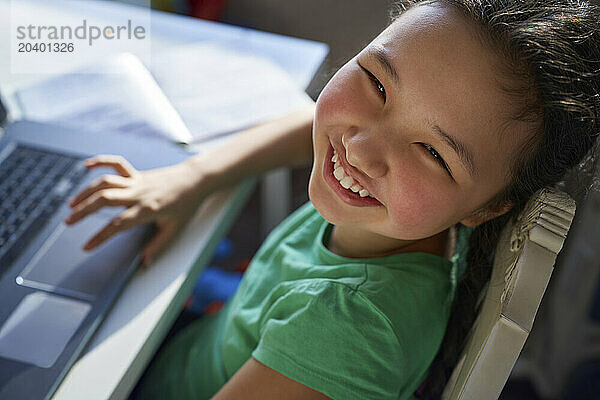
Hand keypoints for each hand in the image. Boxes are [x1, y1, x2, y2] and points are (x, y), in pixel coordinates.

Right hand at [65, 154, 206, 267]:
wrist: (195, 180)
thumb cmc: (186, 205)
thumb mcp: (175, 229)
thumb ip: (158, 246)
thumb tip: (145, 263)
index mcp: (147, 210)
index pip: (118, 225)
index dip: (100, 236)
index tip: (86, 246)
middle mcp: (138, 194)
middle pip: (105, 200)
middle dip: (84, 211)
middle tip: (68, 222)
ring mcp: (136, 182)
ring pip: (105, 182)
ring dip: (86, 192)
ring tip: (72, 205)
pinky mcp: (137, 173)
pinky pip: (116, 163)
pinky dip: (101, 161)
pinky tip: (86, 165)